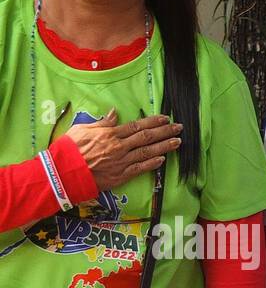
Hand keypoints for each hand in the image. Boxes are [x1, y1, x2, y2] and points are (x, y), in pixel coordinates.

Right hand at [64, 110, 181, 190]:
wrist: (64, 171)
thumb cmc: (70, 149)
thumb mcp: (83, 129)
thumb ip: (102, 122)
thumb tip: (114, 113)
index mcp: (110, 134)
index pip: (136, 126)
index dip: (153, 122)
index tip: (165, 118)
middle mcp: (119, 146)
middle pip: (146, 137)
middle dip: (164, 132)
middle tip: (179, 127)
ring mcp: (122, 161)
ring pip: (147, 152)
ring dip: (164, 146)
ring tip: (178, 142)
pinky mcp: (121, 175)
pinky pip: (140, 168)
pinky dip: (152, 163)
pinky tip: (163, 159)